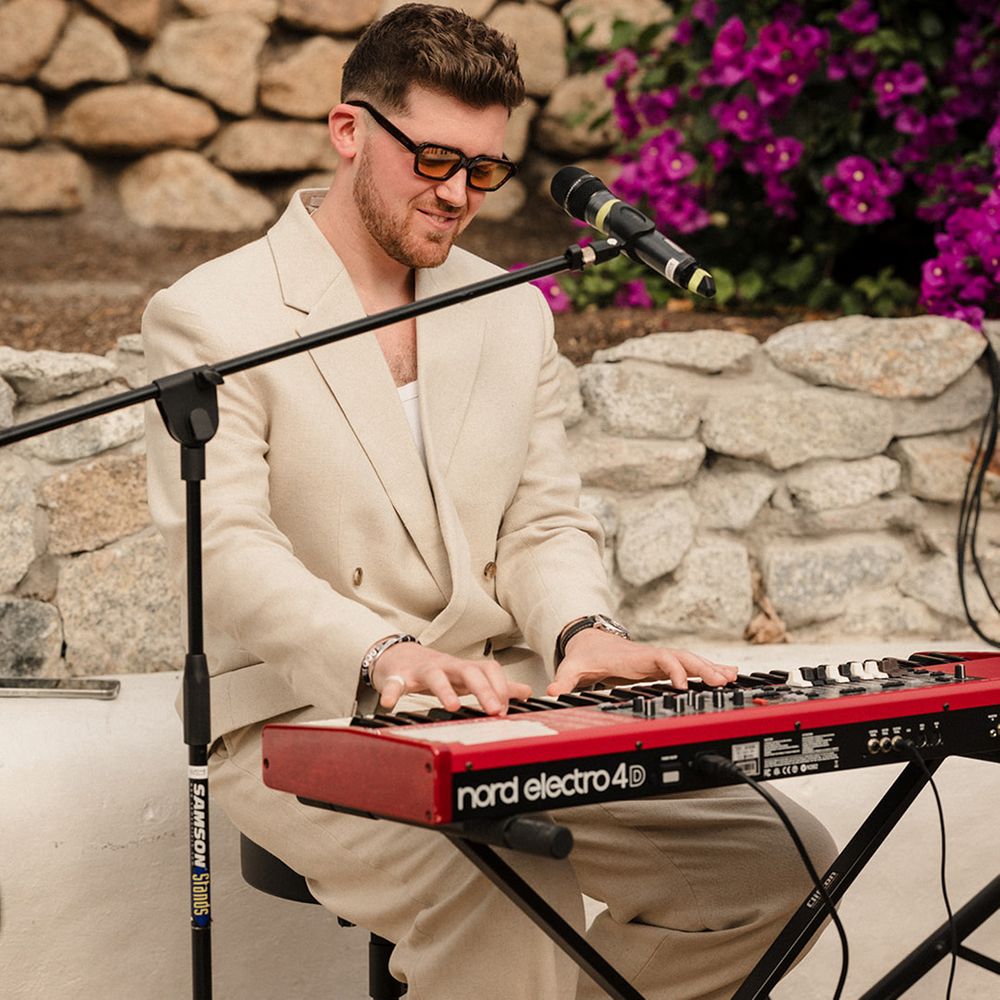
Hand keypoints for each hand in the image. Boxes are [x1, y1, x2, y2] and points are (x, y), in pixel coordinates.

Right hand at [370, 641, 532, 715]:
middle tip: (494, 710)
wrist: (401, 656)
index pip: (489, 669)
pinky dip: (391, 691)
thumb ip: (497, 684)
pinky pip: (395, 682)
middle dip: (483, 690)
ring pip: (435, 676)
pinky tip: (389, 703)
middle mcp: (447, 667)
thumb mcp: (469, 676)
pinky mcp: (399, 676)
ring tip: (452, 706)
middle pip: (468, 671)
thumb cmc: (441, 670)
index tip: (507, 709)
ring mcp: (423, 670)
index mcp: (464, 669)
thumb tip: (527, 692)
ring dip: (444, 690)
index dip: (501, 687)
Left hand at [546, 628, 737, 695]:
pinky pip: (689, 666)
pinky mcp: (662, 665)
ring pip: (690, 660)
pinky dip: (708, 669)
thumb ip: (563, 680)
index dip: (673, 670)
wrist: (588, 640)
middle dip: (704, 668)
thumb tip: (553, 693)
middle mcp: (650, 655)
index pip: (660, 659)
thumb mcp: (571, 667)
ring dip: (711, 668)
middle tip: (724, 681)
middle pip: (683, 658)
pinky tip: (727, 675)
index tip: (683, 685)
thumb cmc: (585, 654)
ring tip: (734, 677)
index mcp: (634, 656)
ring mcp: (658, 659)